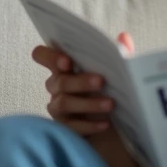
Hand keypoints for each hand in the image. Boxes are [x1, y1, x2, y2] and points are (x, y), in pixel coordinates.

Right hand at [31, 32, 141, 166]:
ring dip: (88, 103)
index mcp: (64, 68)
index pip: (43, 56)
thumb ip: (118, 55)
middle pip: (58, 81)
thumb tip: (124, 38)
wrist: (115, 127)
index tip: (67, 62)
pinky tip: (106, 124)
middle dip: (80, 81)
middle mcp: (56, 86)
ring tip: (111, 104)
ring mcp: (58, 108)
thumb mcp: (115, 73)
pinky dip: (89, 125)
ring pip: (63, 103)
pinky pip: (71, 127)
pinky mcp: (64, 128)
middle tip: (101, 81)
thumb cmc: (108, 91)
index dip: (50, 57)